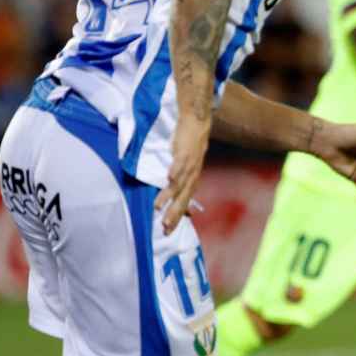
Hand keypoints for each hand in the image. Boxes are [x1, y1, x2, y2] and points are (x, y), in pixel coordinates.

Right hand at [155, 116, 209, 233]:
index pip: (185, 203)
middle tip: (164, 225)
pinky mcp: (185, 153)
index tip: (168, 230)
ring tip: (158, 207)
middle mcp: (193, 176)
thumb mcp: (189, 169)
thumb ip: (183, 185)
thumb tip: (183, 202)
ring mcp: (190, 165)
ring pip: (178, 184)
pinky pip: (179, 164)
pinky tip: (168, 178)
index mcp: (193, 181)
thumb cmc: (190, 149)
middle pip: (183, 198)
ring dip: (168, 195)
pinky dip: (174, 171)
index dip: (177, 217)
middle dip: (173, 213)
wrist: (197, 125)